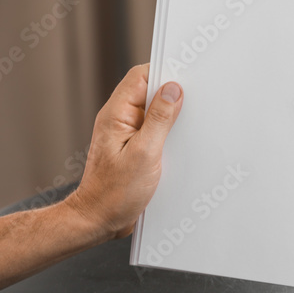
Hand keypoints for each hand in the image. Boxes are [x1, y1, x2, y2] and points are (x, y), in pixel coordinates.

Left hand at [63, 64, 183, 238]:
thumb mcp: (144, 153)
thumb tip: (173, 90)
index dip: (165, 71)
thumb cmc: (114, 193)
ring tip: (188, 124)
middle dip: (173, 93)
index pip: (140, 76)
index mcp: (116, 114)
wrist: (98, 220)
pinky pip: (154, 129)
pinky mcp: (134, 147)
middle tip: (195, 100)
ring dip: (172, 115)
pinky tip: (179, 142)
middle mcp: (119, 119)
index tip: (188, 75)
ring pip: (154, 111)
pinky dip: (168, 131)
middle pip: (149, 91)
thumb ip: (160, 119)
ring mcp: (126, 133)